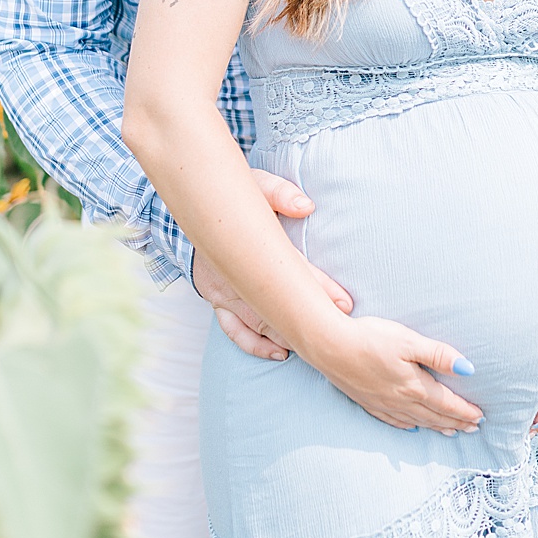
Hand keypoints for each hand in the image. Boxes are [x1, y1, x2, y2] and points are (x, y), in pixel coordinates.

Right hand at [193, 169, 352, 360]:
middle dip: (306, 320)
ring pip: (257, 322)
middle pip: (275, 303)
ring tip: (315, 346)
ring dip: (286, 336)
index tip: (345, 303)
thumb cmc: (230, 198)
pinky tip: (280, 353)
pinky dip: (256, 345)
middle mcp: (235, 274)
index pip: (289, 268)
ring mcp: (225, 292)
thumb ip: (279, 193)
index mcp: (249, 244)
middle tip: (337, 332)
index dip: (318, 287)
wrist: (193, 211)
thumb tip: (305, 206)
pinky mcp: (219, 301)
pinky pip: (235, 330)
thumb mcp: (253, 184)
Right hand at [314, 314, 483, 434]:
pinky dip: (408, 425)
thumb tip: (468, 369)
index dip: (465, 411)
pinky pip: (393, 421)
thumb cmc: (370, 338)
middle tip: (472, 429)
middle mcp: (401, 400)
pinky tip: (412, 427)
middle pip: (435, 415)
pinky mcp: (368, 402)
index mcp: (414, 385)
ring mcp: (383, 404)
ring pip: (417, 420)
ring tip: (451, 432)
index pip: (447, 403)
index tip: (480, 417)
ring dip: (436, 427)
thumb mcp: (409, 340)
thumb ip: (438, 355)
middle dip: (456, 422)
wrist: (329, 346)